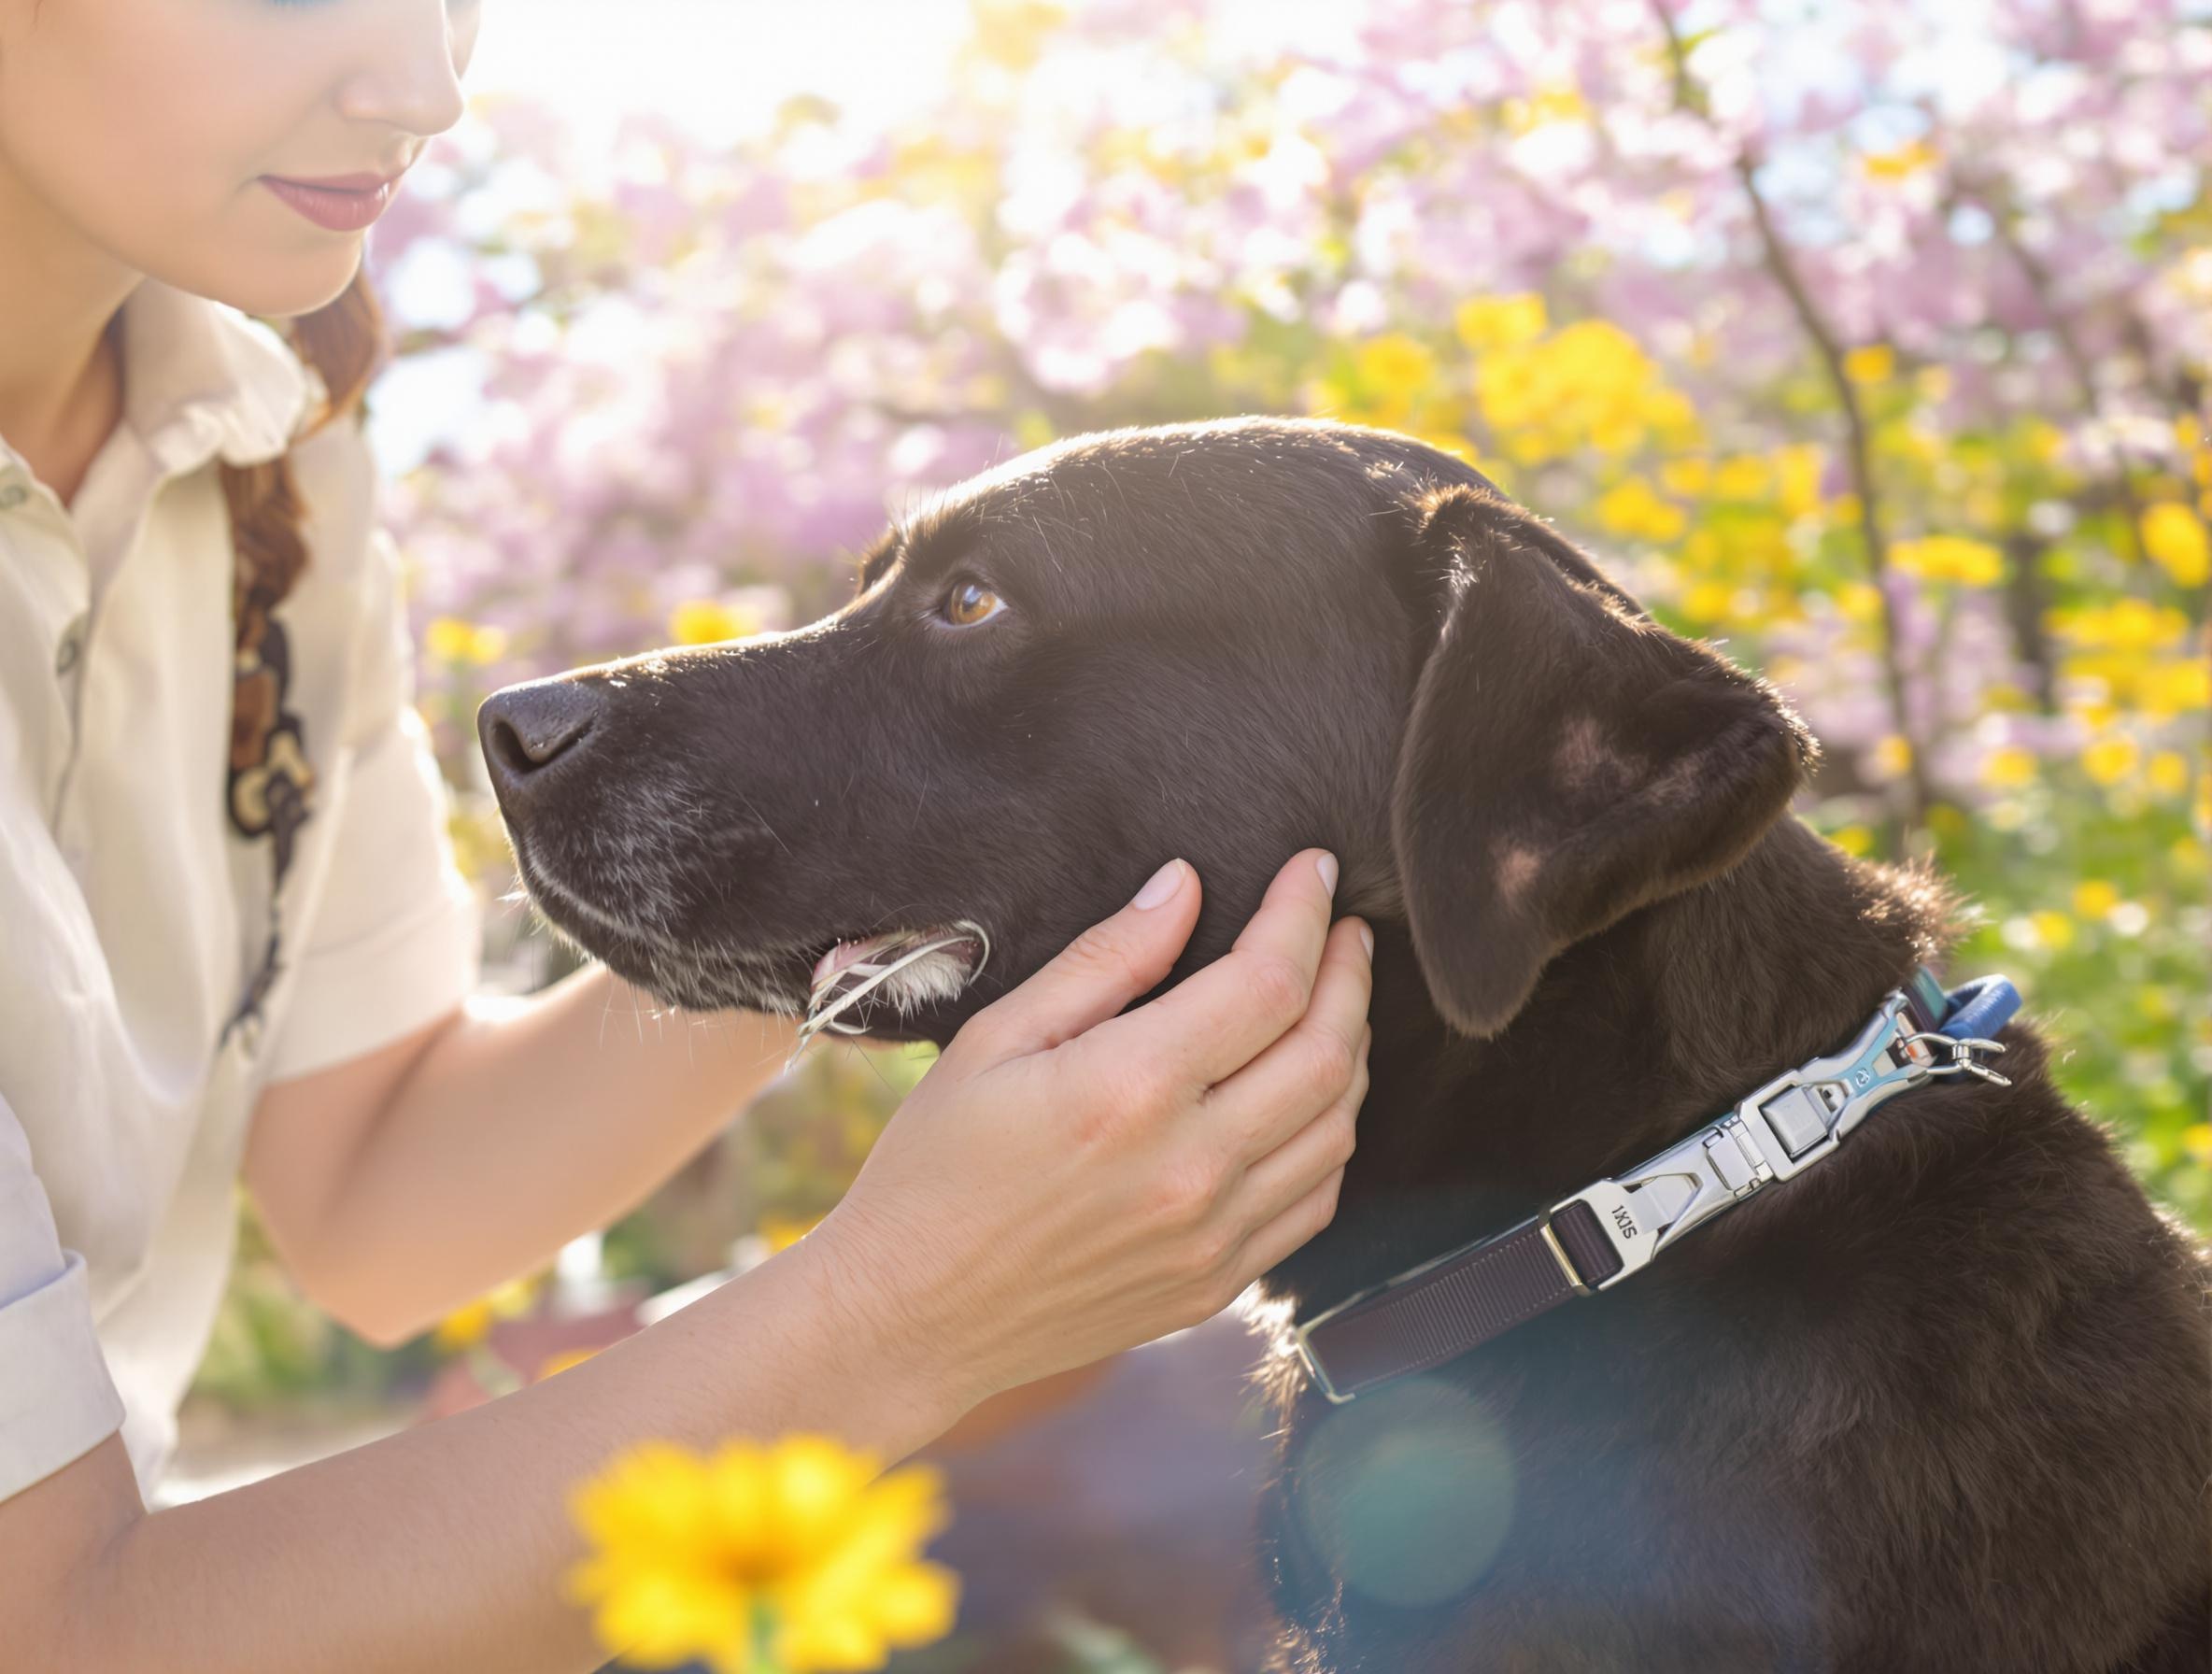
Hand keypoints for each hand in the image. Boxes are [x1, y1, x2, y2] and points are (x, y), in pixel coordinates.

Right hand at [809, 849, 1372, 1412]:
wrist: (911, 1316)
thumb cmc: (935, 1168)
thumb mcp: (997, 1039)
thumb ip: (1105, 960)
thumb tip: (1184, 885)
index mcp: (1130, 1089)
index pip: (1269, 983)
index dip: (1303, 914)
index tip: (1312, 871)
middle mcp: (1189, 1167)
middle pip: (1327, 1052)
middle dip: (1348, 974)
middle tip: (1344, 930)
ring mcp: (1212, 1236)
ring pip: (1337, 1127)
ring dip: (1352, 1052)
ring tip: (1333, 1002)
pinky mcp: (1216, 1282)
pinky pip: (1316, 1199)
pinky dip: (1331, 1135)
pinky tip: (1309, 1097)